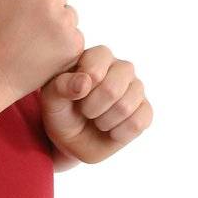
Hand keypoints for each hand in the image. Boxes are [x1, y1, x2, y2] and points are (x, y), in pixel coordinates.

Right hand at [0, 0, 84, 104]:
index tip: (24, 2)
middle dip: (44, 6)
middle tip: (25, 26)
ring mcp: (63, 22)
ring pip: (68, 13)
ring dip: (55, 23)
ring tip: (32, 40)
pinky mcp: (74, 43)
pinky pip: (74, 34)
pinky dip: (61, 42)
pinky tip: (42, 51)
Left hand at [39, 45, 152, 164]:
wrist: (73, 141)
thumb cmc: (61, 112)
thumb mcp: (51, 99)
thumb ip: (62, 86)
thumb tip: (85, 81)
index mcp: (98, 56)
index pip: (97, 63)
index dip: (82, 86)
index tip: (73, 96)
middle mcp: (121, 67)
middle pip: (112, 88)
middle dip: (92, 108)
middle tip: (84, 111)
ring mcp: (136, 88)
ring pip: (125, 107)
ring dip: (103, 122)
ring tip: (96, 120)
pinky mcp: (145, 111)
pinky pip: (138, 123)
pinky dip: (118, 133)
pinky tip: (110, 131)